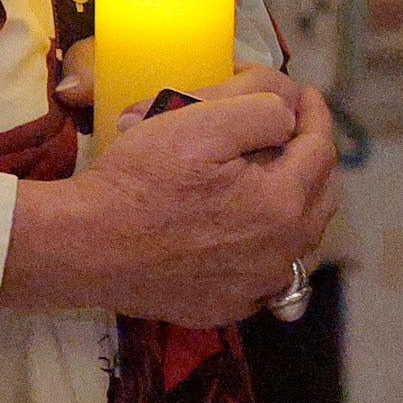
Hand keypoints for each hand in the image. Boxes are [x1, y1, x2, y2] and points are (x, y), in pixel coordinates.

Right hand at [1, 78, 340, 325]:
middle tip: (293, 134)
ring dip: (297, 202)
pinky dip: (270, 244)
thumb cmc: (138, 181)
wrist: (81, 246)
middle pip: (319, 196)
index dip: (316, 116)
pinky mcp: (227, 307)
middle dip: (312, 159)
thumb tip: (291, 117)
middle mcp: (281, 255)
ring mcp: (255, 287)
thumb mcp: (200, 121)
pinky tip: (251, 226)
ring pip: (300, 238)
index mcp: (283, 206)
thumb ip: (263, 111)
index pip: (321, 150)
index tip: (307, 96)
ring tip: (278, 174)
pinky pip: (268, 272)